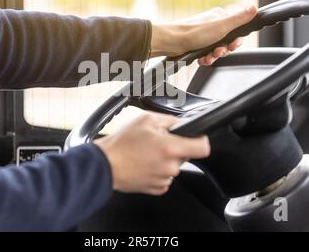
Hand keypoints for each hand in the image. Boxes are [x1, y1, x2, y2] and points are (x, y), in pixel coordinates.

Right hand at [95, 113, 209, 195]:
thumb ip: (169, 121)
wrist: (105, 166)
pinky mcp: (157, 188)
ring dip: (165, 160)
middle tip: (156, 143)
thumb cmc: (121, 144)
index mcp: (170, 148)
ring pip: (174, 166)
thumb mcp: (146, 120)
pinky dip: (158, 171)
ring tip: (146, 154)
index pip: (203, 147)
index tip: (194, 138)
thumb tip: (182, 124)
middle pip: (186, 156)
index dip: (200, 140)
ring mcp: (164, 179)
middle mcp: (170, 166)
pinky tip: (144, 165)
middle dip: (175, 148)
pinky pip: (165, 177)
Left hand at [151, 5, 257, 65]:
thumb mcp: (222, 26)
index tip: (232, 45)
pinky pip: (206, 54)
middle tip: (217, 52)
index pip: (237, 30)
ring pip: (216, 49)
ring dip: (214, 56)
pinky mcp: (196, 44)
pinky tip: (202, 60)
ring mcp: (204, 35)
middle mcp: (212, 25)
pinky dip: (205, 58)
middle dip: (223, 50)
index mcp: (220, 17)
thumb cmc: (194, 33)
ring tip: (207, 57)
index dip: (236, 41)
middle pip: (227, 42)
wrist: (171, 42)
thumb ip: (239, 19)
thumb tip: (254, 8)